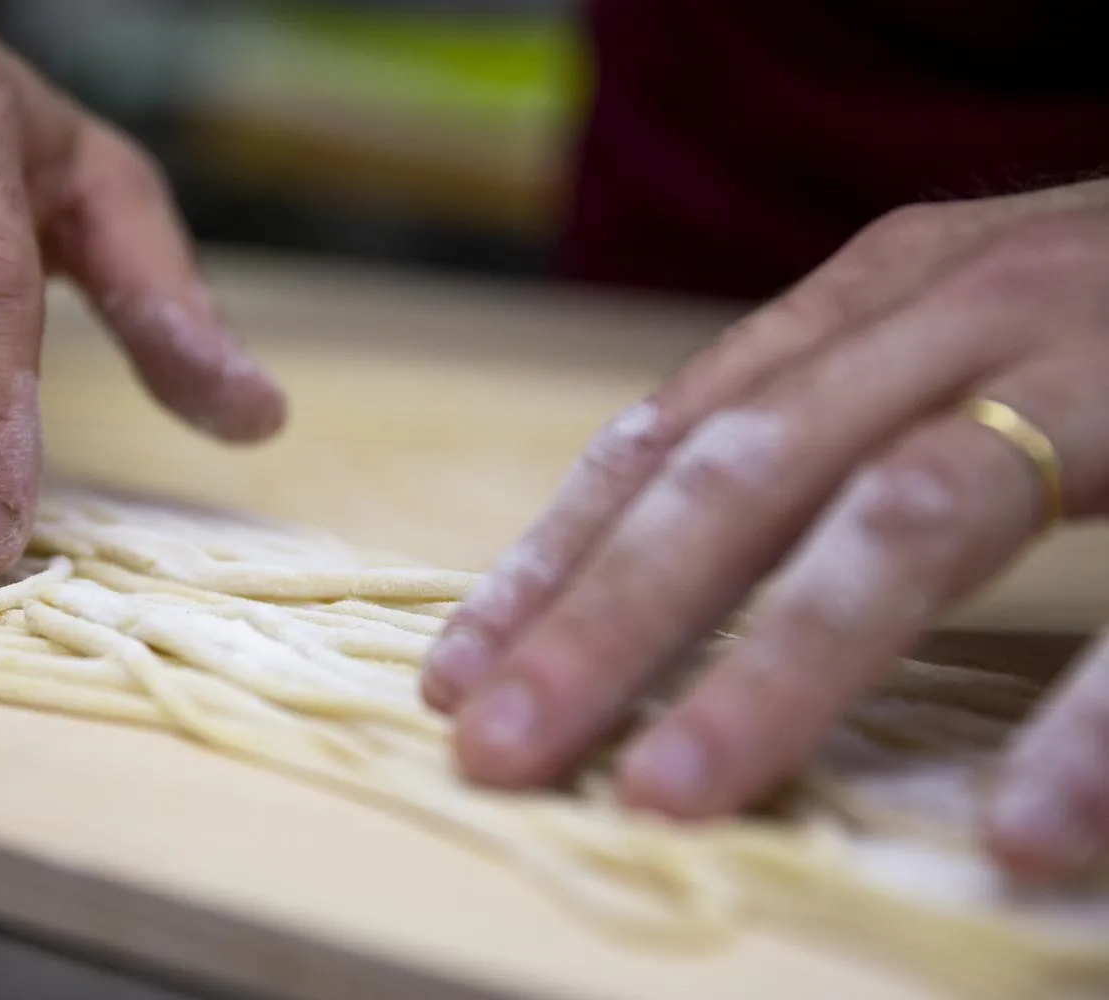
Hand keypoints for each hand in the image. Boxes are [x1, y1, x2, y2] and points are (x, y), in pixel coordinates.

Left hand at [423, 179, 1108, 883]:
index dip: (557, 554)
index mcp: (884, 292)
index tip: (460, 670)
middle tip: (499, 750)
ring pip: (901, 521)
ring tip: (669, 796)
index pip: (674, 431)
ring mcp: (1100, 368)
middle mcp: (967, 313)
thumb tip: (665, 554)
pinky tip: (1017, 837)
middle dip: (607, 621)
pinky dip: (1088, 729)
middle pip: (742, 477)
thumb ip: (829, 412)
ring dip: (776, 671)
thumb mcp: (951, 328)